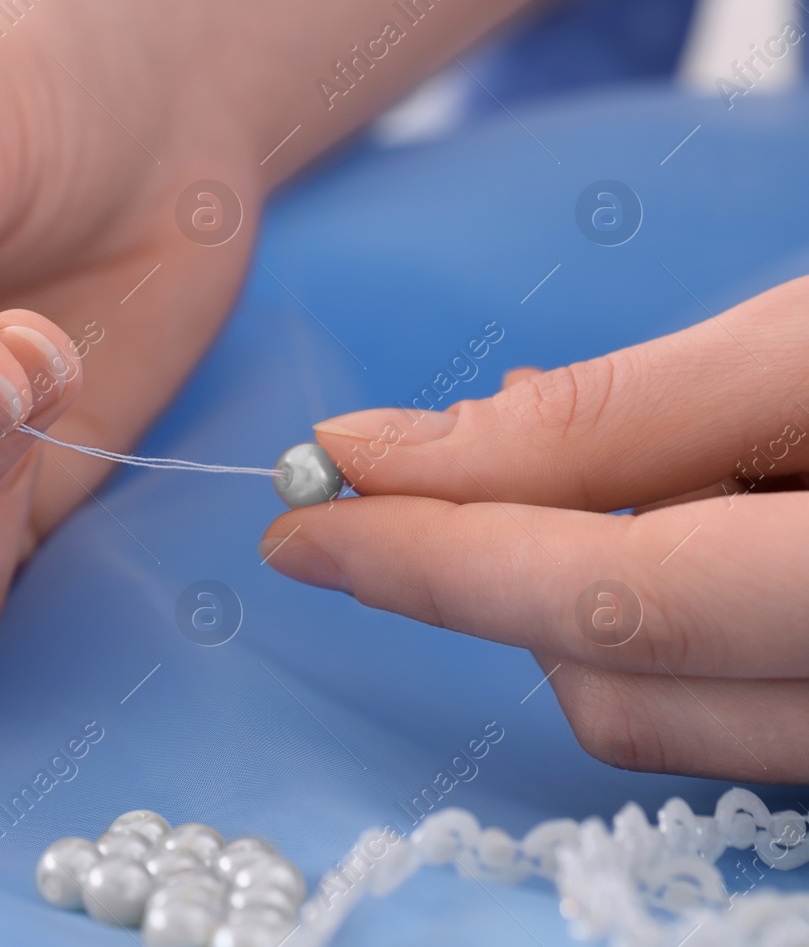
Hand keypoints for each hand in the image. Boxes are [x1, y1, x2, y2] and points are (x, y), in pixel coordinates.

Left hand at [260, 276, 808, 782]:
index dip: (441, 556)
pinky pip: (710, 709)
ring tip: (561, 478)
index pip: (616, 604)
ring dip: (559, 603)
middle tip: (364, 503)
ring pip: (656, 719)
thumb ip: (617, 416)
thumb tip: (406, 453)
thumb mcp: (806, 352)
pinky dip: (635, 624)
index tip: (311, 506)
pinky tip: (637, 523)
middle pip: (616, 691)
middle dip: (472, 584)